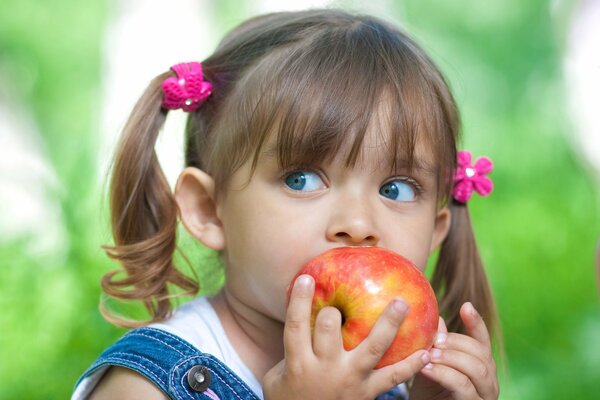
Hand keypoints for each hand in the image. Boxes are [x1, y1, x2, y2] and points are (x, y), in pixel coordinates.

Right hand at [263, 275, 429, 399]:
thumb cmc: (290, 396)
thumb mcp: (279, 373)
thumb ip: (293, 345)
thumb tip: (298, 305)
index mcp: (298, 363)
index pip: (296, 325)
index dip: (299, 300)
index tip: (305, 277)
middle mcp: (325, 370)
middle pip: (330, 330)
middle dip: (335, 311)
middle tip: (344, 295)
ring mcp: (350, 381)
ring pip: (372, 348)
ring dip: (388, 323)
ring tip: (402, 302)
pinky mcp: (368, 394)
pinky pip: (393, 377)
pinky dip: (410, 365)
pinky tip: (425, 351)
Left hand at [409, 303, 498, 399]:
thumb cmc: (428, 390)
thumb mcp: (430, 363)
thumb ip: (435, 344)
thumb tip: (435, 317)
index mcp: (480, 364)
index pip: (482, 340)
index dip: (476, 322)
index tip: (466, 306)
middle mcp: (488, 379)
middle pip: (480, 352)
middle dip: (456, 342)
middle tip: (434, 339)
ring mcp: (485, 394)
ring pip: (476, 368)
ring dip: (450, 358)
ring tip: (429, 354)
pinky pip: (463, 386)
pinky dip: (444, 374)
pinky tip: (426, 368)